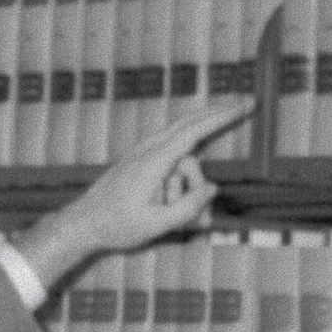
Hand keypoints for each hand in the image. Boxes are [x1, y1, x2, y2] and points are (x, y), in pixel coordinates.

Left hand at [15, 98, 252, 285]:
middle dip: (219, 118)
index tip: (243, 105)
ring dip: (191, 181)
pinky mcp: (141, 160)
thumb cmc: (117, 226)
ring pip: (183, 154)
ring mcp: (144, 153)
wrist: (83, 223)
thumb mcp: (156, 225)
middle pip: (192, 127)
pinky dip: (182, 176)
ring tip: (185, 219)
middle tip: (248, 107)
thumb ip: (188, 207)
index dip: (221, 117)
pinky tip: (178, 199)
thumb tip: (213, 188)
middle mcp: (148, 150)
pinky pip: (172, 158)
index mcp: (153, 162)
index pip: (194, 131)